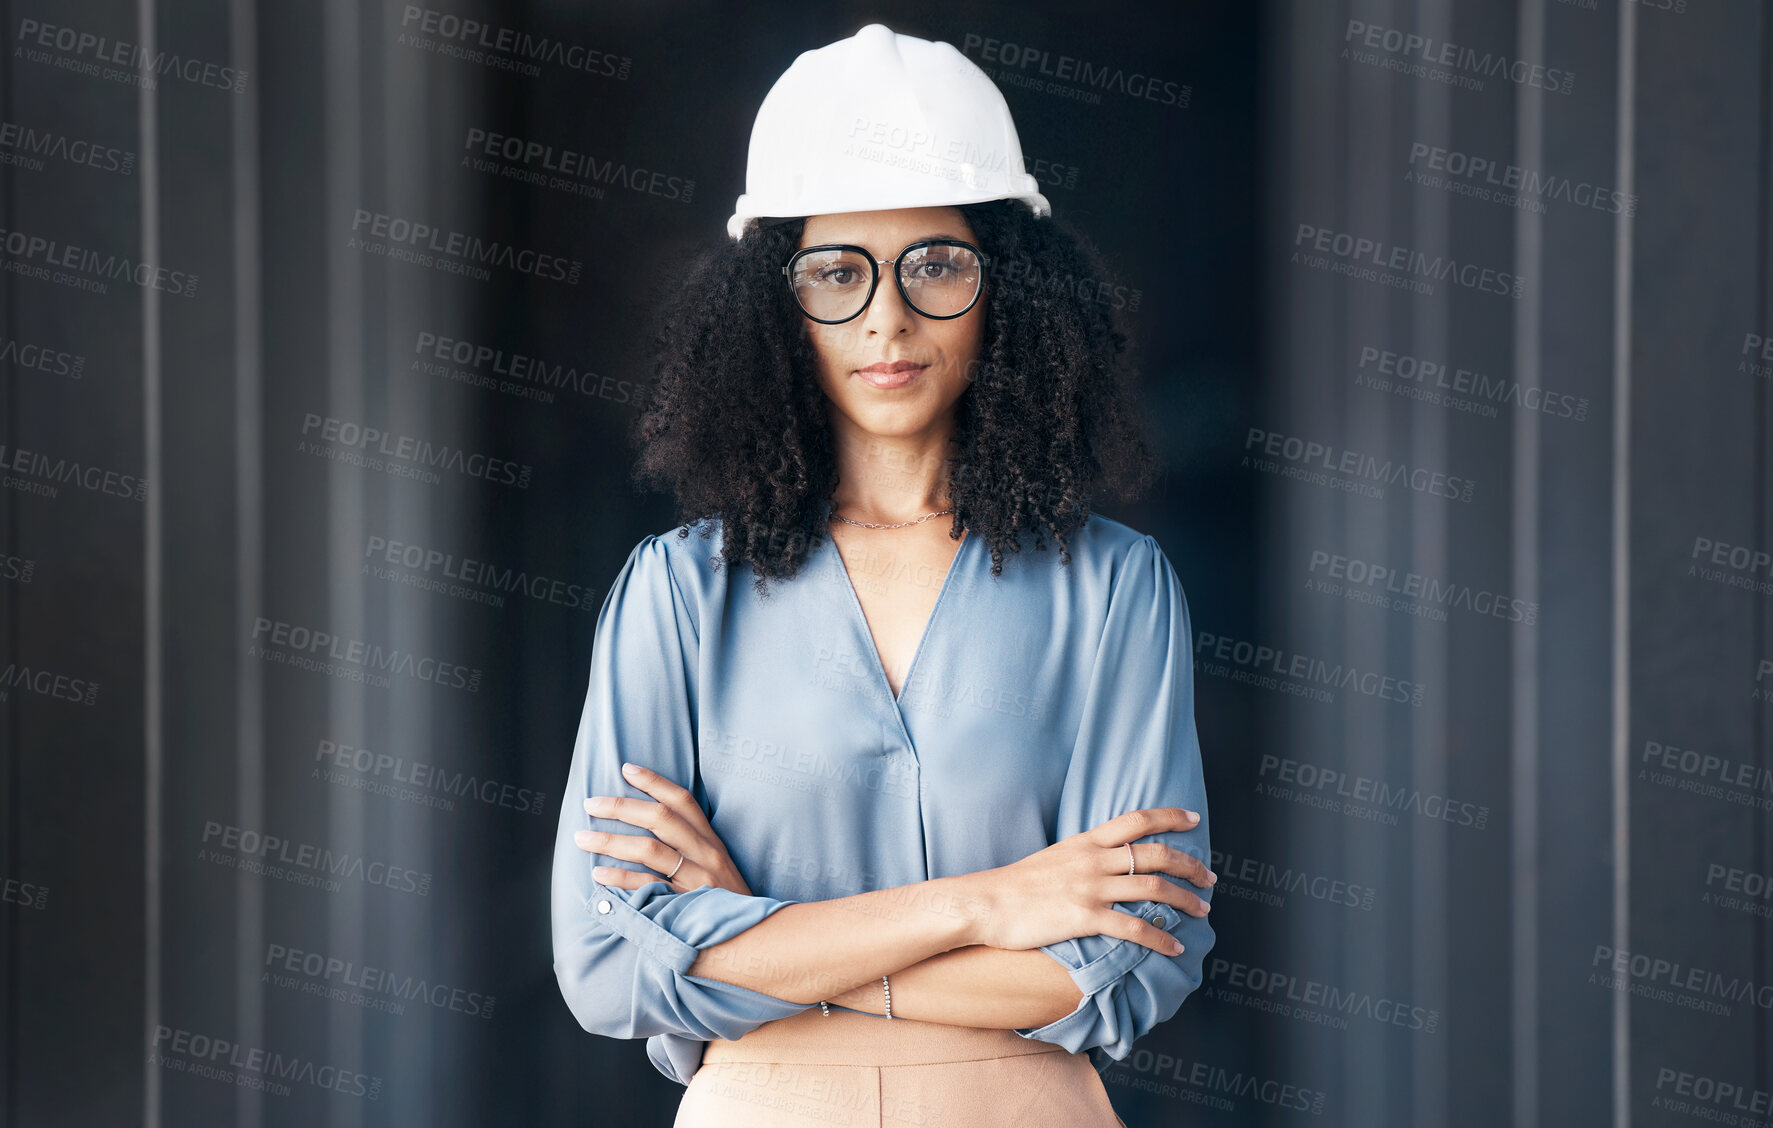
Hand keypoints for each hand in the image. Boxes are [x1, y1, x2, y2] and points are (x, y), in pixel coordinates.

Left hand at [573, 762, 751, 895]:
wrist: (754, 935)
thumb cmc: (726, 900)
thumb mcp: (716, 865)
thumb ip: (690, 846)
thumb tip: (649, 826)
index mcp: (710, 840)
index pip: (682, 801)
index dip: (654, 782)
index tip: (626, 769)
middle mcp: (705, 854)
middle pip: (660, 818)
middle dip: (621, 807)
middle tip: (590, 803)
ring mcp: (696, 879)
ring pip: (649, 849)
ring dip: (611, 841)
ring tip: (582, 838)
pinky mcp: (685, 905)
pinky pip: (647, 886)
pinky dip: (620, 879)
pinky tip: (598, 874)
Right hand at [961, 808, 1213, 955]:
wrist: (984, 903)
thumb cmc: (1014, 885)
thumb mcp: (1052, 858)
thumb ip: (1082, 857)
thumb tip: (1104, 863)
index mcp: (1085, 841)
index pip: (1136, 820)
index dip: (1169, 817)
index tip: (1193, 819)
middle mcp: (1093, 860)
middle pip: (1155, 854)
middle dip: (1190, 866)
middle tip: (1209, 879)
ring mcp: (1090, 888)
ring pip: (1153, 888)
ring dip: (1185, 900)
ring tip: (1202, 912)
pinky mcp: (1084, 918)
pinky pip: (1134, 928)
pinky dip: (1161, 938)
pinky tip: (1175, 948)